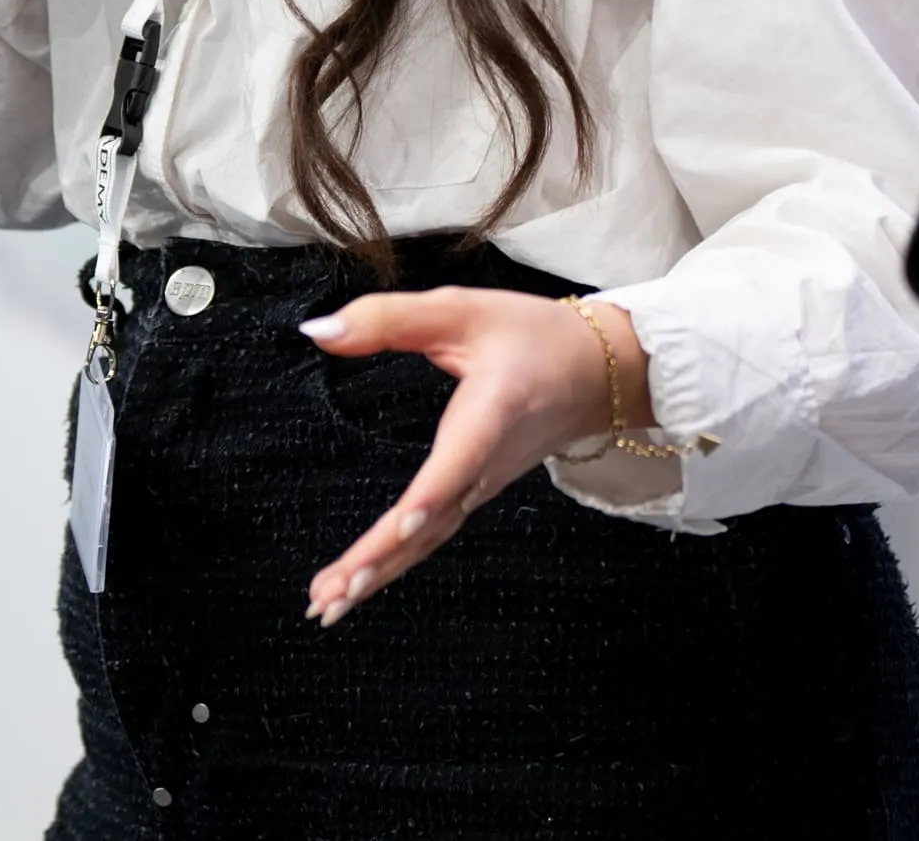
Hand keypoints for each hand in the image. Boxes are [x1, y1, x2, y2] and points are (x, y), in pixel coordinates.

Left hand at [297, 286, 632, 621]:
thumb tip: (318, 332)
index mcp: (493, 412)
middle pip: (433, 520)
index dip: (433, 491)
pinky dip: (395, 563)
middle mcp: (488, 463)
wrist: (600, 373)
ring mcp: (483, 486)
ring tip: (326, 608)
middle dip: (380, 560)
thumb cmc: (534, 336)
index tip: (403, 523)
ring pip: (429, 539)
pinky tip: (360, 585)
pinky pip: (434, 536)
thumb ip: (389, 318)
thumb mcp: (465, 310)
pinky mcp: (477, 494)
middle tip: (328, 599)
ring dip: (379, 574)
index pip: (461, 459)